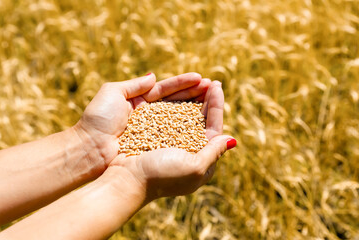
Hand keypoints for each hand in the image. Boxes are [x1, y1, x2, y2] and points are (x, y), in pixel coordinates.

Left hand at [74, 73, 210, 167]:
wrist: (89, 149)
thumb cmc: (98, 120)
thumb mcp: (112, 93)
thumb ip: (134, 84)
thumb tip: (153, 77)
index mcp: (138, 100)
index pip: (165, 88)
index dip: (183, 83)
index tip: (201, 78)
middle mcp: (148, 114)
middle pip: (175, 101)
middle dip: (194, 93)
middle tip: (213, 87)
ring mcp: (152, 130)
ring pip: (178, 115)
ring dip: (195, 106)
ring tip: (212, 98)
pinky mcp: (154, 143)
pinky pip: (174, 132)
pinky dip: (188, 125)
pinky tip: (202, 120)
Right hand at [109, 81, 235, 201]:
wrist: (127, 180)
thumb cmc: (162, 176)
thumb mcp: (195, 168)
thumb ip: (214, 153)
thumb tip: (232, 140)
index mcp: (200, 159)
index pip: (214, 128)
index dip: (217, 107)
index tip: (217, 86)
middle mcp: (187, 150)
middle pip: (201, 120)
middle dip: (207, 100)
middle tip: (211, 81)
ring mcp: (170, 142)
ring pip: (185, 115)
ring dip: (192, 98)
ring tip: (198, 81)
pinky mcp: (154, 136)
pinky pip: (168, 116)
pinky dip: (175, 102)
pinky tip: (179, 92)